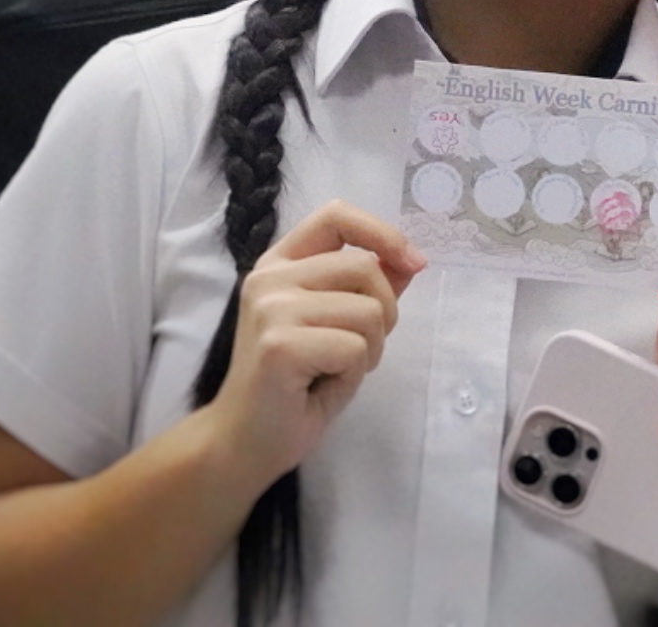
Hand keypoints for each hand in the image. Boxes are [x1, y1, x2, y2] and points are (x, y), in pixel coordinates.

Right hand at [204, 200, 424, 489]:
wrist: (244, 442)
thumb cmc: (294, 386)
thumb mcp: (337, 325)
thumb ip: (367, 289)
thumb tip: (411, 259)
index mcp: (279, 264)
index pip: (336, 216)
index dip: (382, 233)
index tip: (413, 262)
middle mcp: (269, 277)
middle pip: (365, 268)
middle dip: (384, 314)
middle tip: (358, 351)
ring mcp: (271, 308)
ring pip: (369, 310)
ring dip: (369, 349)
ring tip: (334, 370)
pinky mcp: (281, 344)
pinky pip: (355, 348)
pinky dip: (353, 373)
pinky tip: (320, 386)